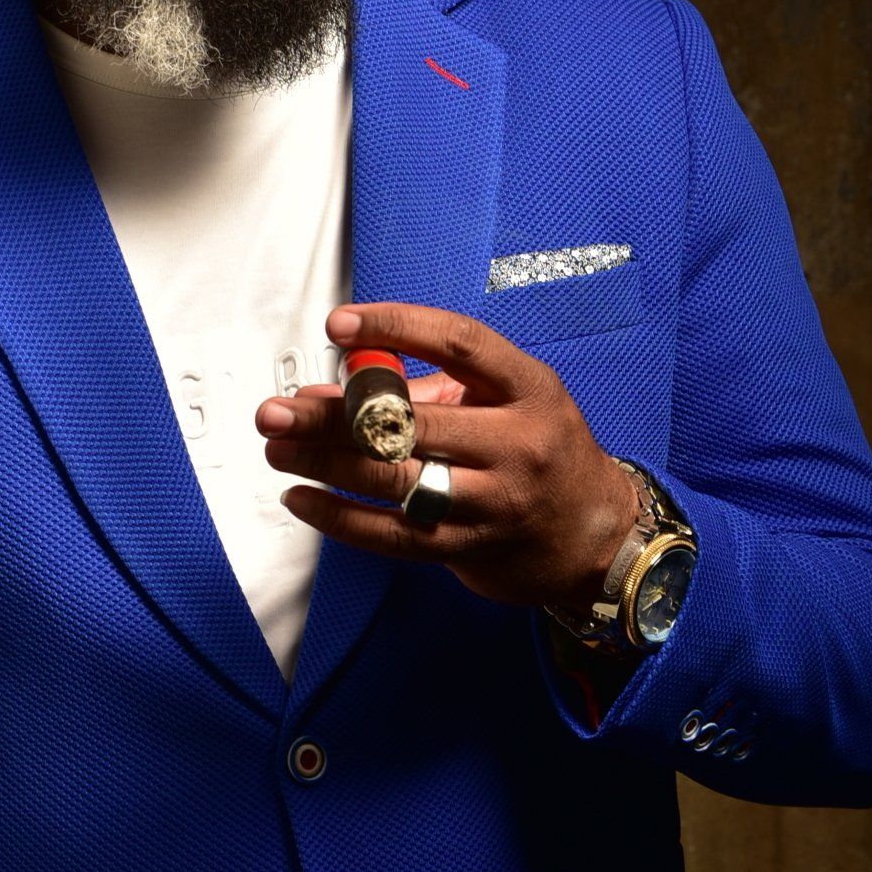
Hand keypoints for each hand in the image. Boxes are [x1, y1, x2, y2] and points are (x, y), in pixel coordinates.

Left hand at [256, 300, 639, 611]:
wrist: (596, 535)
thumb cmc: (540, 452)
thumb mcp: (506, 403)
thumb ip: (424, 390)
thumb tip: (330, 387)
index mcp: (528, 389)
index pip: (458, 344)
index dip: (396, 327)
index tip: (340, 324)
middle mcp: (517, 442)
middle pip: (411, 422)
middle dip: (332, 415)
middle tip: (276, 410)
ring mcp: (495, 500)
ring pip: (395, 480)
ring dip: (323, 464)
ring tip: (278, 449)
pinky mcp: (471, 548)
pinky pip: (392, 534)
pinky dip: (339, 517)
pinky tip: (302, 499)